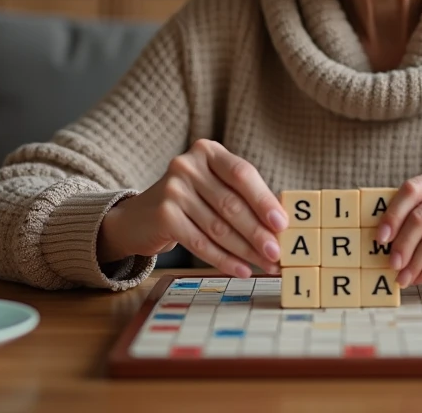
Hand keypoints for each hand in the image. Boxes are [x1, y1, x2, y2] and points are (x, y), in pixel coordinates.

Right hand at [96, 139, 287, 277]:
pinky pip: (201, 243)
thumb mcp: (215, 187)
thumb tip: (282, 223)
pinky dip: (224, 260)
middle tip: (278, 253)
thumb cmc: (190, 201)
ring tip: (266, 264)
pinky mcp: (164, 216)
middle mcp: (188, 165)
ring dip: (246, 250)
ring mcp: (173, 189)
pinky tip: (242, 270)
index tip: (283, 224)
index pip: (242, 174)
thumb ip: (244, 197)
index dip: (264, 200)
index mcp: (208, 151)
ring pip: (218, 227)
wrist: (139, 218)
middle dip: (258, 232)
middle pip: (231, 203)